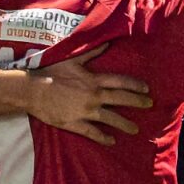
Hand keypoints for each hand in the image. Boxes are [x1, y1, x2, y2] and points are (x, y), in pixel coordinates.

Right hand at [25, 47, 151, 144]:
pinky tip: (112, 141)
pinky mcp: (75, 123)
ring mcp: (86, 111)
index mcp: (93, 80)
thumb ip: (91, 52)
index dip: (135, 85)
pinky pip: (93, 133)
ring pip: (111, 119)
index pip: (120, 82)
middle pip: (121, 100)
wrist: (33, 91)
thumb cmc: (51, 73)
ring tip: (136, 130)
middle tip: (149, 105)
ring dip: (125, 124)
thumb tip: (107, 42)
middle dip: (138, 102)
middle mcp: (93, 96)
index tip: (146, 89)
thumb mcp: (72, 60)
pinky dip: (103, 137)